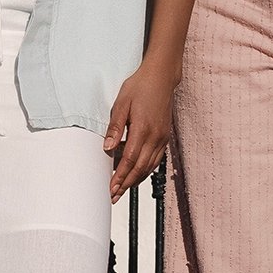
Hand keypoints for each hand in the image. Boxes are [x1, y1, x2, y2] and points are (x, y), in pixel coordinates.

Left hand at [103, 57, 175, 201]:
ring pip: (149, 166)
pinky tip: (136, 173)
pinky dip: (145, 169)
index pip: (130, 159)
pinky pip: (156, 159)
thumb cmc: (140, 86)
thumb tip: (107, 147)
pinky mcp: (164, 136)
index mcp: (142, 128)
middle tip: (114, 195)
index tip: (111, 187)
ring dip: (136, 180)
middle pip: (140, 168)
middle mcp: (155, 136)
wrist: (161, 77)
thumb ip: (115, 127)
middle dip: (126, 184)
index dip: (120, 176)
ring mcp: (162, 137)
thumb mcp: (121, 103)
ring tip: (123, 188)